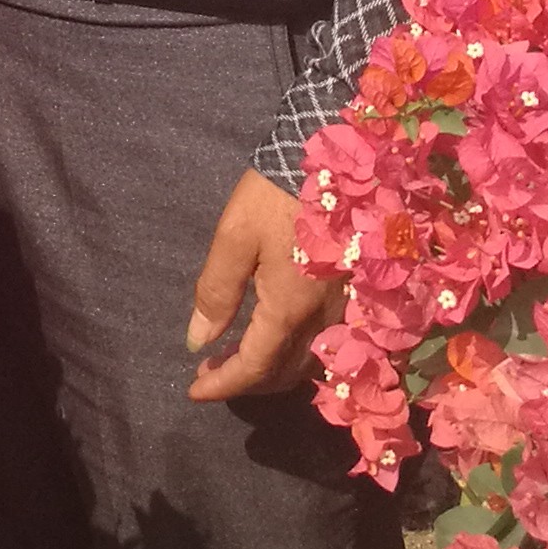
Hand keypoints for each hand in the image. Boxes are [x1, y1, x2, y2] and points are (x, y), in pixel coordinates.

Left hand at [184, 169, 336, 402]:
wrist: (332, 158)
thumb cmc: (275, 195)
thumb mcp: (234, 238)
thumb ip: (216, 293)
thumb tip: (198, 341)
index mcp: (289, 309)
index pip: (254, 368)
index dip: (223, 385)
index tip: (193, 391)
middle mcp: (323, 319)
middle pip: (284, 374)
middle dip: (245, 381)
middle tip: (210, 370)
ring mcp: (344, 309)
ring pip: (308, 362)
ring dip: (272, 369)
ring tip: (237, 354)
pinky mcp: (354, 294)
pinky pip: (326, 343)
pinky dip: (297, 353)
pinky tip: (277, 336)